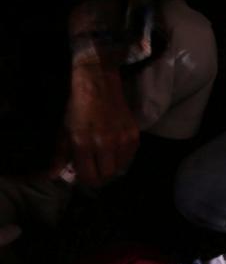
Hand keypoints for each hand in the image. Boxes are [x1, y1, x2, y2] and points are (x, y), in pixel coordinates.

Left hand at [64, 61, 139, 185]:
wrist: (98, 84)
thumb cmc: (78, 107)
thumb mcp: (64, 131)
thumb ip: (61, 155)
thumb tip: (53, 176)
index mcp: (83, 142)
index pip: (89, 176)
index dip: (86, 179)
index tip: (84, 174)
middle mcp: (104, 143)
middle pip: (107, 175)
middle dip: (100, 175)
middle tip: (95, 168)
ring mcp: (122, 140)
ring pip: (120, 168)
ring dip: (111, 166)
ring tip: (104, 157)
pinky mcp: (134, 135)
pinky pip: (129, 156)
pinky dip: (122, 157)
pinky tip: (114, 148)